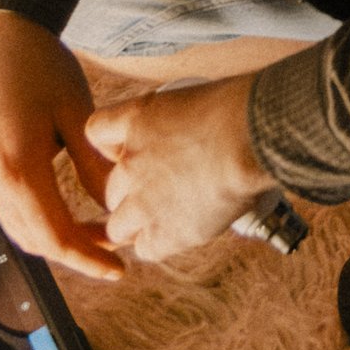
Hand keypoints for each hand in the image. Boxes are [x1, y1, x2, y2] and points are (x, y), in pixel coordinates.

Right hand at [0, 11, 122, 282]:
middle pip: (38, 242)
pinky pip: (15, 214)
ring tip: (100, 235)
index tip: (119, 269)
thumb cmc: (38, 67)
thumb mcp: (75, 113)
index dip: (89, 259)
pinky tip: (71, 215)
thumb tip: (115, 205)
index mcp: (19, 173)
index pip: (56, 238)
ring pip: (24, 232)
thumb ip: (93, 165)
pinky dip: (44, 224)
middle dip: (77, 253)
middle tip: (117, 252)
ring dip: (60, 241)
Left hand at [84, 75, 272, 264]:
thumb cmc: (240, 109)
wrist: (251, 138)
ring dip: (139, 225)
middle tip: (166, 191)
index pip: (97, 131)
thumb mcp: (197, 100)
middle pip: (110, 189)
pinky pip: (145, 248)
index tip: (133, 151)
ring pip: (118, 226)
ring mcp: (141, 202)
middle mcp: (129, 162)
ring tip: (173, 218)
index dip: (112, 146)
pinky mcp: (161, 233)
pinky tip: (184, 231)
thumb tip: (189, 141)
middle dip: (131, 193)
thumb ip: (178, 124)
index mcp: (136, 120)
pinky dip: (161, 243)